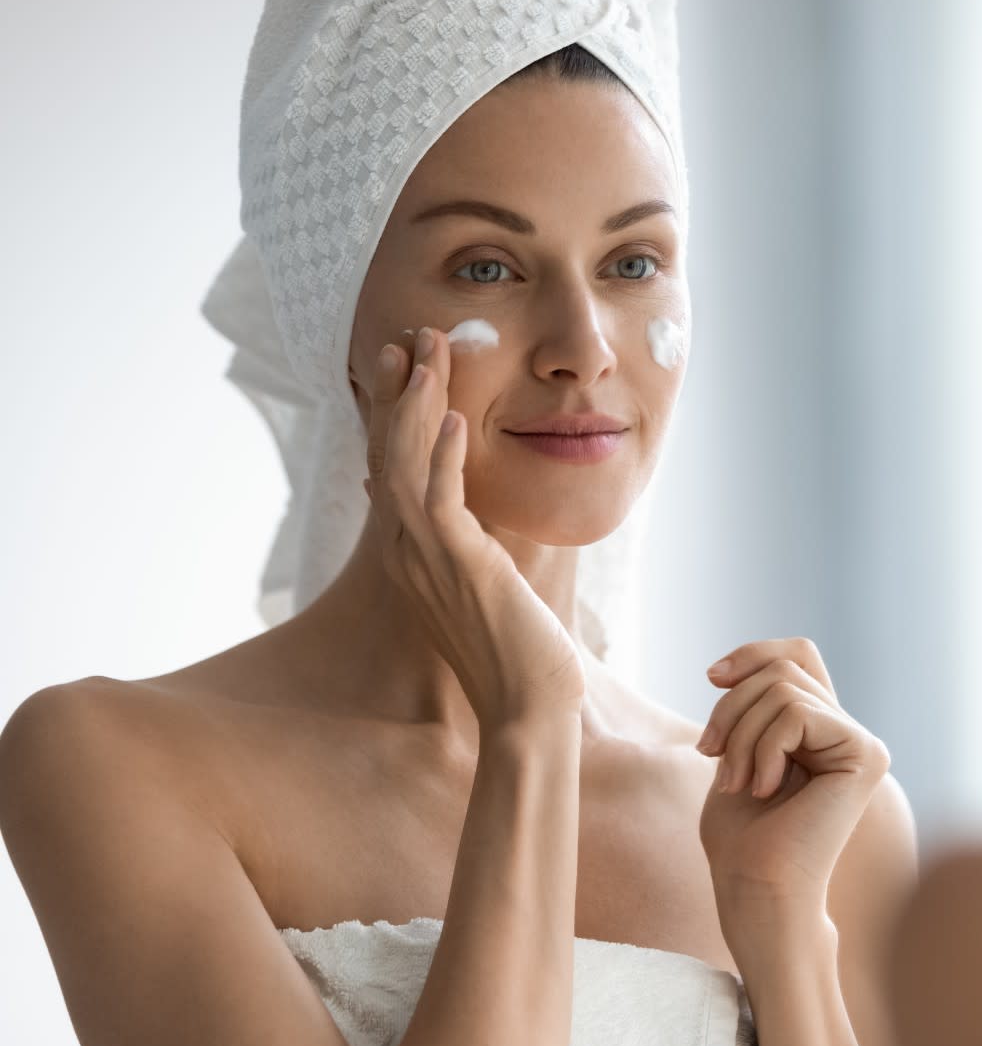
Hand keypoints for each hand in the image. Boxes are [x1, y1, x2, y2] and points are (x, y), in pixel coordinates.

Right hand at [362, 326, 585, 733]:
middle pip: (391, 453)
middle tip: (409, 338)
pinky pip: (442, 503)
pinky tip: (453, 419)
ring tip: (430, 352)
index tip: (404, 366)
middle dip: (400, 392)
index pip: (393, 466)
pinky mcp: (461, 567)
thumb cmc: (514, 648)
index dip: (394, 413)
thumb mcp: (485, 582)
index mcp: (413, 552)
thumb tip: (464, 511)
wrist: (526, 708)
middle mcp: (409, 551)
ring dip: (418, 405)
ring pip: (407, 465)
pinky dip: (443, 458)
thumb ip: (468, 541)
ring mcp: (429, 559)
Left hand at [696, 637, 890, 913]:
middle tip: (713, 758)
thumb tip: (734, 666)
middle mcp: (846, 732)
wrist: (756, 887)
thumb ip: (748, 707)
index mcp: (818, 729)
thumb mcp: (735, 750)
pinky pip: (795, 714)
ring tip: (737, 782)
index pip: (797, 654)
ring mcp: (861, 742)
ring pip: (782, 689)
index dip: (754, 653)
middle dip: (731, 709)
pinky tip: (763, 789)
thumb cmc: (739, 835)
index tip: (712, 678)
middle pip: (780, 671)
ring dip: (740, 735)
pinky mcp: (865, 754)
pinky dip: (763, 748)